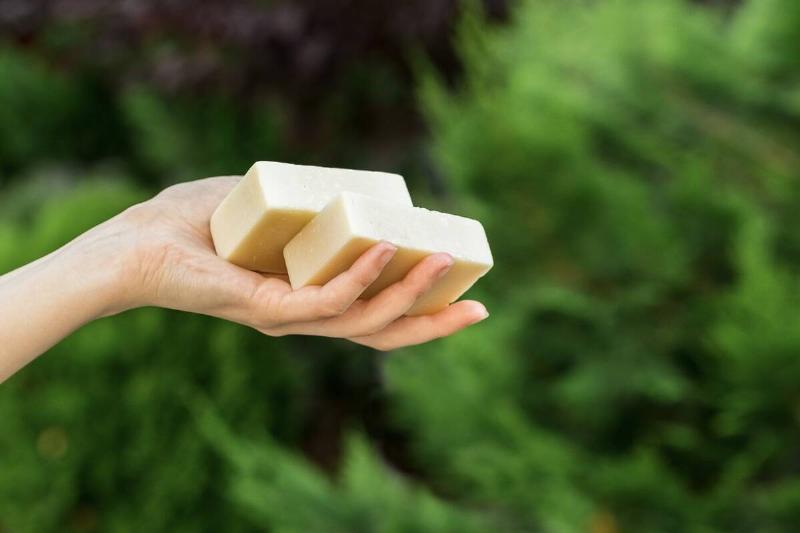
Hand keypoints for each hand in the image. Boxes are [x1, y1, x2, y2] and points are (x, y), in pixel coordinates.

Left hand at [109, 176, 488, 349]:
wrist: (136, 242)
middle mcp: (303, 318)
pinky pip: (326, 302)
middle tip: (481, 307)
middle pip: (382, 333)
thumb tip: (343, 184)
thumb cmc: (193, 222)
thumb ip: (304, 199)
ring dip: (409, 293)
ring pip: (363, 321)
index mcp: (308, 299)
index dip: (422, 309)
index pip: (375, 314)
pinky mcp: (267, 311)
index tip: (465, 294)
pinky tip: (389, 248)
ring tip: (443, 259)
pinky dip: (361, 276)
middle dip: (435, 324)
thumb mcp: (265, 204)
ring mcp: (287, 318)